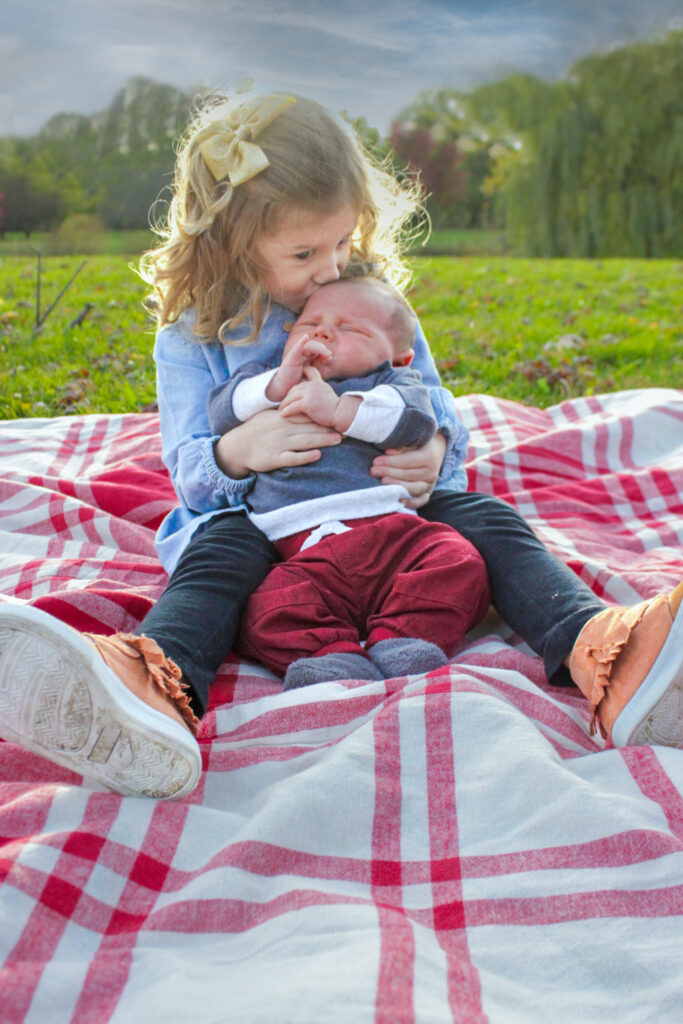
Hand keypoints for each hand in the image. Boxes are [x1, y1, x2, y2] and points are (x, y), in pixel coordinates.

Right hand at [214, 407, 341, 476]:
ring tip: (337, 440)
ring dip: (322, 440)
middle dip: (327, 428)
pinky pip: (292, 458)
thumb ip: (286, 412)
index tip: (336, 416)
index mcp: (282, 417)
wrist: (236, 447)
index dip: (321, 416)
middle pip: (309, 428)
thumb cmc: (255, 430)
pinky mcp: (275, 459)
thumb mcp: (269, 415)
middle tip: (345, 429)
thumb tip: (303, 406)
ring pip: (304, 441)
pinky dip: (305, 456)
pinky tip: (317, 455)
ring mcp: (279, 444)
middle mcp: (282, 429)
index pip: (305, 415)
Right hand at [267, 335, 330, 401]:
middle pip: (313, 345)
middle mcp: (301, 354)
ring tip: (325, 353)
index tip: (330, 357)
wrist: (286, 390)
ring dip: (318, 347)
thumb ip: (319, 363)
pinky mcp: (291, 358)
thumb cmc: (299, 382)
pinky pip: (297, 348)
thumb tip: (330, 355)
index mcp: (307, 356)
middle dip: (322, 348)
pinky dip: (301, 342)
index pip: (317, 348)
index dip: (324, 351)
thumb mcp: (312, 371)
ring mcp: (296, 355)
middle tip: (328, 355)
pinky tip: (305, 338)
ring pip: (308, 346)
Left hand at [279, 365, 338, 425]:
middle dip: (287, 397)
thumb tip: (312, 396)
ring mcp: (310, 393)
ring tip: (280, 410)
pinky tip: (282, 415)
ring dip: (284, 404)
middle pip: (294, 389)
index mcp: (317, 382)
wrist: (342, 415)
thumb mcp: (327, 395)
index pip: (301, 381)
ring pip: (291, 397)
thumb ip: (320, 390)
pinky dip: (286, 411)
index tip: (289, 394)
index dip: (294, 387)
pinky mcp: (307, 403)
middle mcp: (313, 385)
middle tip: (282, 404)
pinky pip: (292, 406)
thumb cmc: (335, 409)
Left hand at [370, 433, 446, 508]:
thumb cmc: (419, 444)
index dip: (391, 462)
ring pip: (413, 489)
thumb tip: (389, 452)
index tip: (376, 461)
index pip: (408, 461)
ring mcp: (430, 485)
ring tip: (382, 482)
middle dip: (389, 473)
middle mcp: (432, 472)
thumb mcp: (414, 440)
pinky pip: (421, 501)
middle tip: (373, 471)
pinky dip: (411, 503)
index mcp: (429, 457)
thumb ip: (402, 446)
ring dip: (397, 486)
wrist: (434, 452)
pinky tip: (398, 500)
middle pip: (409, 475)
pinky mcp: (427, 493)